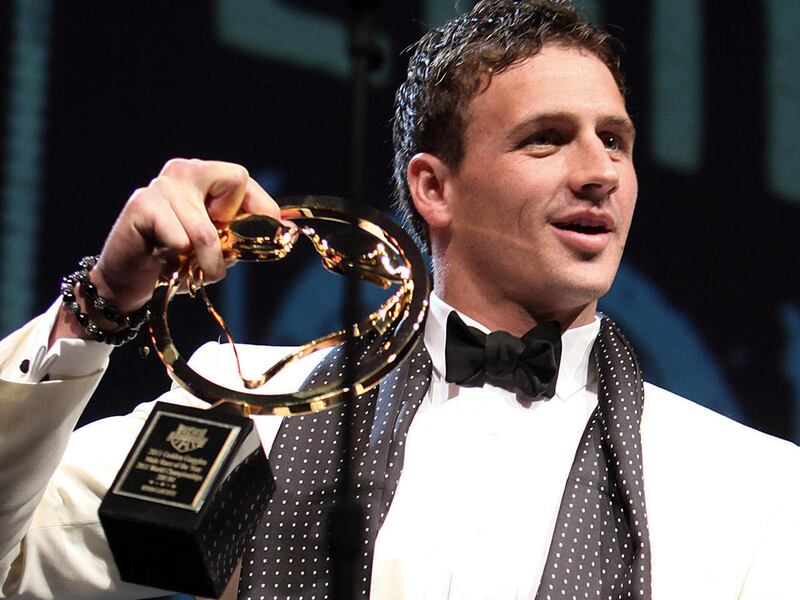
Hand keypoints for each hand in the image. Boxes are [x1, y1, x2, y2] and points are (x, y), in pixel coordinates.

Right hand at [51, 159, 278, 343]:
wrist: (127, 282)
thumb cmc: (177, 261)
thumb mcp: (219, 245)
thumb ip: (243, 233)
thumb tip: (287, 229)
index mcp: (203, 176)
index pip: (243, 179)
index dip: (261, 209)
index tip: (269, 235)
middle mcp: (183, 171)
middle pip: (235, 180)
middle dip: (231, 230)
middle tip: (213, 251)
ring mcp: (161, 185)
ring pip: (206, 230)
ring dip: (205, 261)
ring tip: (187, 266)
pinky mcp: (142, 205)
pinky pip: (180, 240)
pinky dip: (177, 260)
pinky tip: (161, 257)